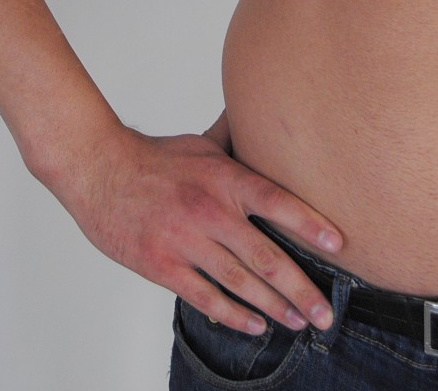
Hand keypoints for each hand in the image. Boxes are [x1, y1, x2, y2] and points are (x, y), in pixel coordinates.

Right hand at [58, 120, 343, 336]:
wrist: (99, 170)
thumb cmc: (153, 158)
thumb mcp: (199, 142)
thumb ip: (235, 138)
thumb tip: (264, 113)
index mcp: (222, 178)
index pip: (276, 201)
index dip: (309, 224)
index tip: (338, 245)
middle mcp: (209, 211)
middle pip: (265, 257)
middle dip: (301, 289)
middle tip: (326, 313)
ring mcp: (185, 241)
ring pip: (240, 283)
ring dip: (275, 307)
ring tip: (300, 322)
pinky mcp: (162, 266)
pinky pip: (205, 297)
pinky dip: (234, 315)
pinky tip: (255, 324)